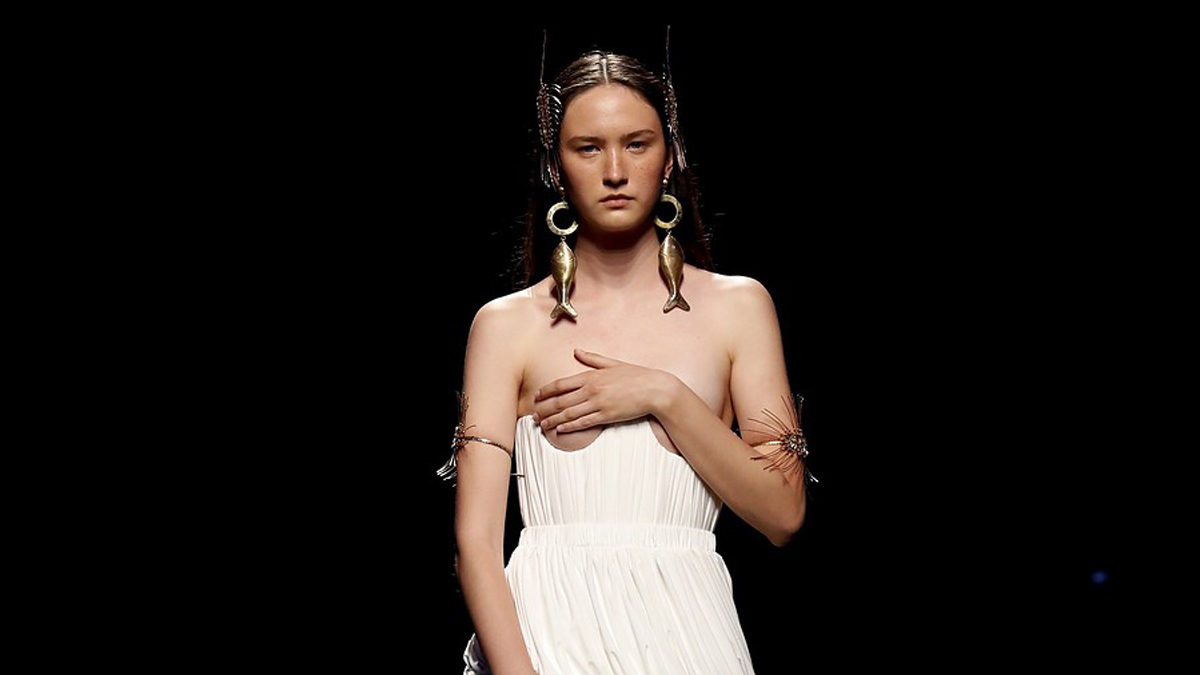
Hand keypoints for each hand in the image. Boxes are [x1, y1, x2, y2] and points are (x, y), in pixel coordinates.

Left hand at [532, 348, 677, 433]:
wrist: (654, 389)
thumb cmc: (636, 375)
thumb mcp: (612, 363)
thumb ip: (593, 358)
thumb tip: (577, 351)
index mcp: (591, 375)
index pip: (561, 384)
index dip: (546, 391)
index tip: (536, 396)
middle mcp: (591, 389)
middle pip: (560, 400)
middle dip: (545, 409)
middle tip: (534, 415)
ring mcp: (598, 404)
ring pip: (568, 414)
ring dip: (553, 420)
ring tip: (543, 425)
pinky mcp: (606, 416)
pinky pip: (583, 423)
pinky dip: (569, 427)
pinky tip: (560, 430)